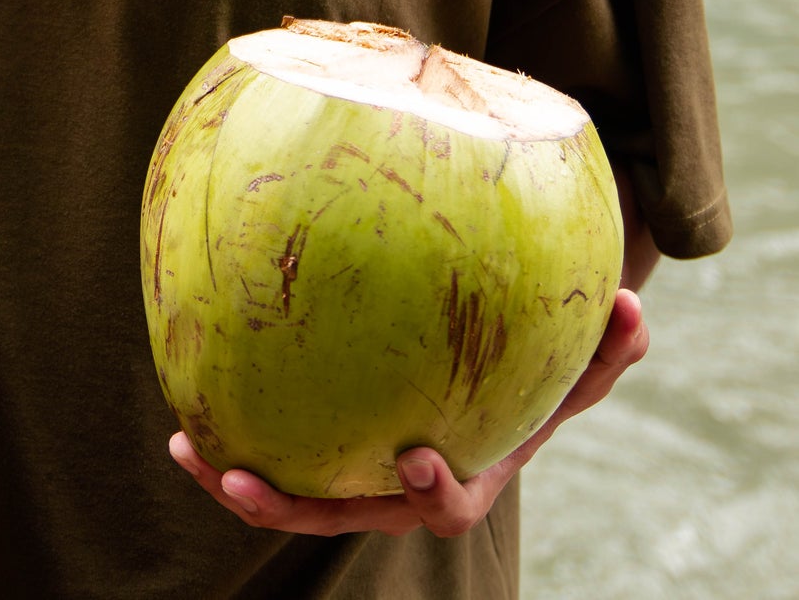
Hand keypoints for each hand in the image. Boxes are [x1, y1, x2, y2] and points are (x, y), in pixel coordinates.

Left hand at [171, 289, 647, 538]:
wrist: (483, 383)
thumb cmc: (531, 371)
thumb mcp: (573, 364)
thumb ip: (606, 346)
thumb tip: (635, 305)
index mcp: (461, 472)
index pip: (445, 502)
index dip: (429, 488)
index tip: (412, 454)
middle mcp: (397, 487)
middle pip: (340, 513)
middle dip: (289, 506)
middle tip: (243, 481)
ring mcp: (354, 473)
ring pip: (292, 494)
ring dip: (239, 481)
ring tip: (188, 450)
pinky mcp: (319, 446)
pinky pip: (272, 445)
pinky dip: (231, 432)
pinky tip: (183, 404)